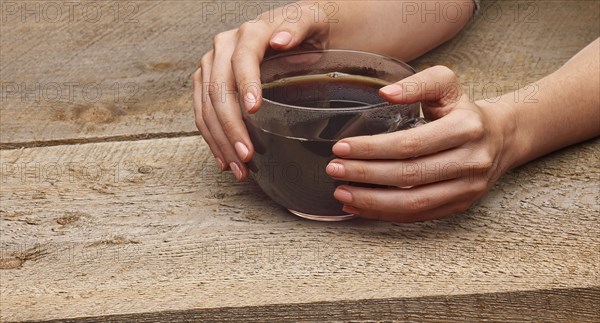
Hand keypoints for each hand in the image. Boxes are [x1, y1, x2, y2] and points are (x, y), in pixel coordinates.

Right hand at [193, 3, 330, 180]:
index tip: (254, 109)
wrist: (297, 33)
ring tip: (239, 167)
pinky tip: (225, 160)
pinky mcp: (207, 83)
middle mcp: (223, 47)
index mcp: (250, 33)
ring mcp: (212, 66)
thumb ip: (298, 26)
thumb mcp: (311, 21)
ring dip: (221, 141)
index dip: (246, 83)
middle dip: (231, 126)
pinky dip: (213, 139)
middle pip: (219, 89)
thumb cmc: (307, 30)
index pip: (242, 59)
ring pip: (207, 107)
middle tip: (246, 155)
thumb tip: (280, 39)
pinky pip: (203, 114)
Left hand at [325, 66, 516, 221]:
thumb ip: (416, 83)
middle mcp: (471, 161)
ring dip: (372, 201)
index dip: (372, 148)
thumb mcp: (446, 84)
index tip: (341, 147)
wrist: (500, 137)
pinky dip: (385, 213)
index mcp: (466, 128)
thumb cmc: (462, 110)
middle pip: (409, 175)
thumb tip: (385, 93)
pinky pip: (419, 215)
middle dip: (365, 174)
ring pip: (413, 202)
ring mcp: (467, 188)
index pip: (411, 144)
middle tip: (334, 169)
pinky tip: (360, 206)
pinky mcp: (460, 206)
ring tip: (341, 193)